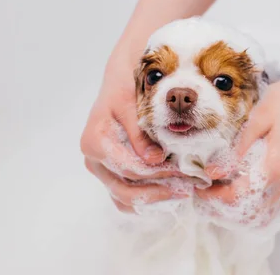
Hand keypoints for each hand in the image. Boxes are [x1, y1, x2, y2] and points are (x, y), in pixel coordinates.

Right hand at [80, 49, 187, 212]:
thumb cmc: (126, 87)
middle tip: (186, 190)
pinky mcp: (109, 171)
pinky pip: (124, 195)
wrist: (119, 79)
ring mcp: (100, 167)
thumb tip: (154, 160)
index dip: (158, 174)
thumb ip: (140, 134)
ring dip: (153, 199)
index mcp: (95, 141)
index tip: (184, 173)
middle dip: (158, 192)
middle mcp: (93, 159)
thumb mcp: (131, 104)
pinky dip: (145, 198)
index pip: (129, 168)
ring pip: (124, 198)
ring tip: (181, 193)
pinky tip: (168, 192)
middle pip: (125, 189)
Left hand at [196, 69, 279, 223]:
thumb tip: (213, 173)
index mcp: (275, 166)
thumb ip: (236, 151)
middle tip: (204, 191)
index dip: (216, 195)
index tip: (200, 188)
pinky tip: (236, 189)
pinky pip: (269, 200)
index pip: (240, 194)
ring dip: (237, 205)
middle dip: (224, 204)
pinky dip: (251, 200)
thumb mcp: (255, 123)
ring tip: (218, 191)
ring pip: (260, 209)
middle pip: (249, 208)